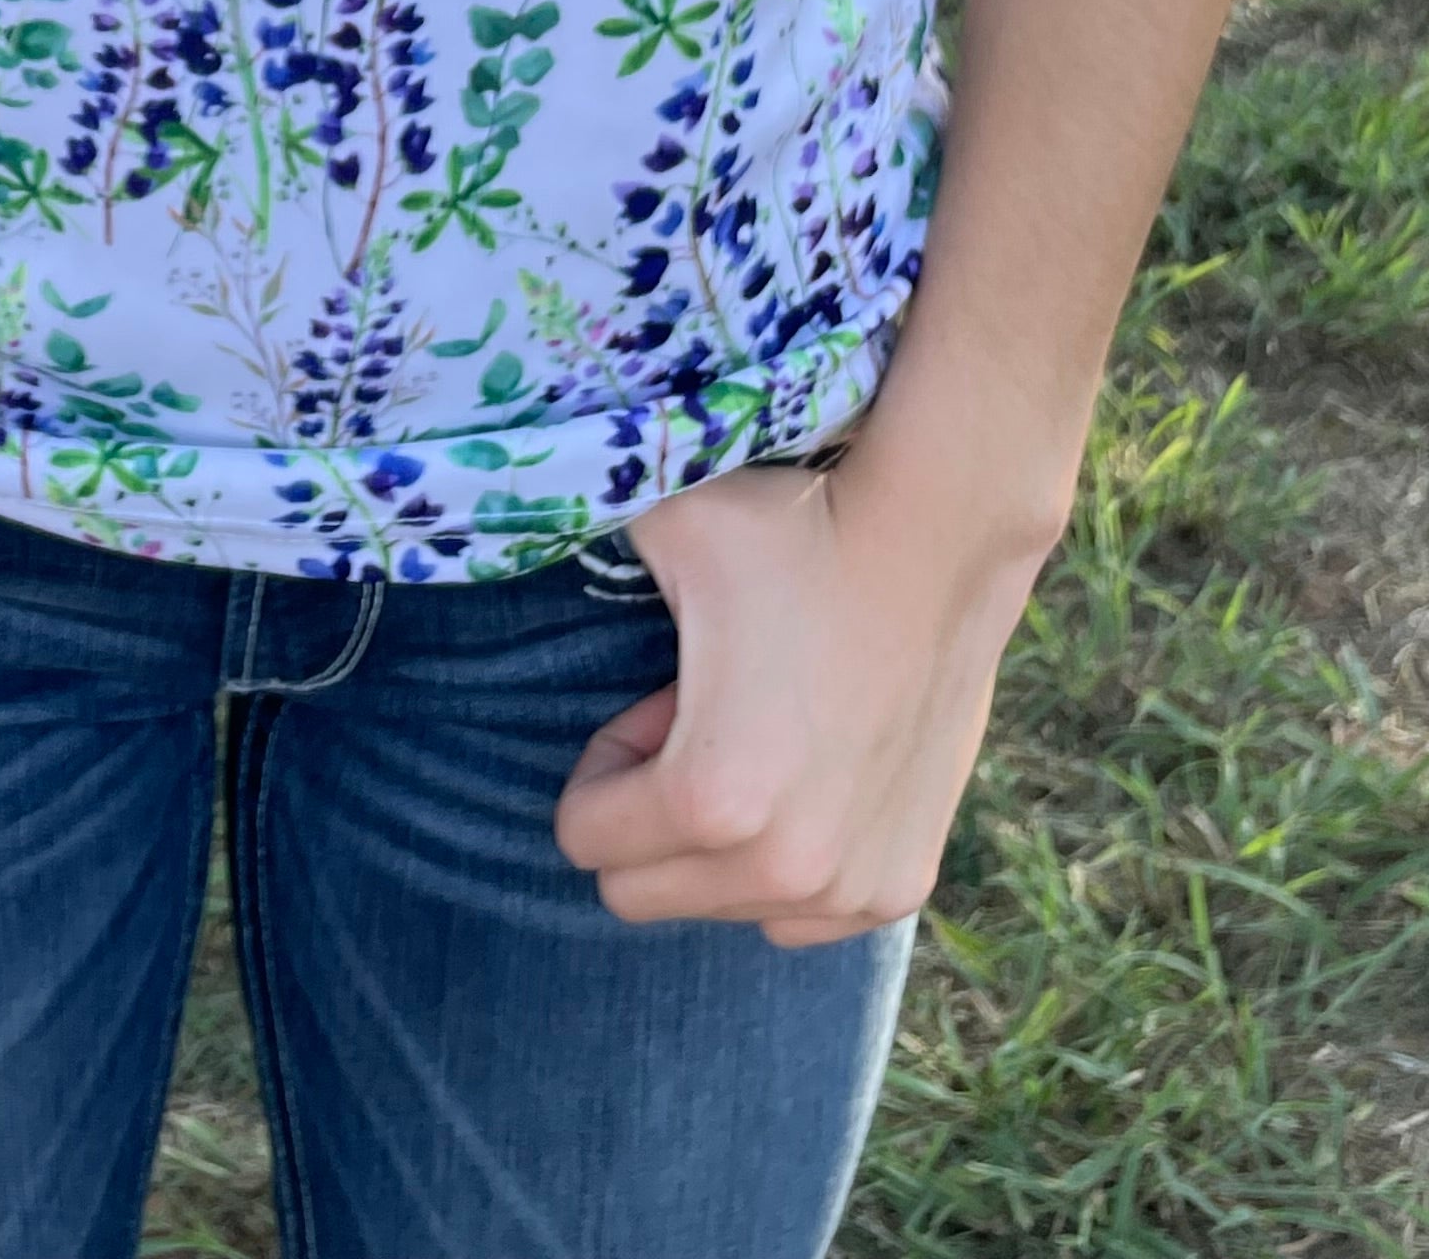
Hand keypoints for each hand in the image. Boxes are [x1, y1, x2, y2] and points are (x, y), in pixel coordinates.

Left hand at [553, 440, 1048, 945]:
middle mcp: (783, 870)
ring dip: (720, 841)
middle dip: (650, 814)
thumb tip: (491, 511)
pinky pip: (800, 917)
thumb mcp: (663, 526)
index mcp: (709, 800)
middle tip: (702, 721)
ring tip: (765, 737)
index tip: (657, 699)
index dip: (606, 761)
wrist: (938, 542)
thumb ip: (567, 529)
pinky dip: (787, 864)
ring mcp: (849, 889)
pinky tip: (814, 773)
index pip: (582, 841)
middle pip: (641, 893)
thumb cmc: (793, 531)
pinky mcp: (899, 887)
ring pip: (721, 910)